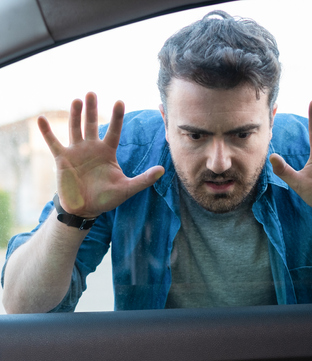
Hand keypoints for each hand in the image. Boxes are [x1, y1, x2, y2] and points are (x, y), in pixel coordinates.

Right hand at [38, 92, 163, 217]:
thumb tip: (163, 170)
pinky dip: (46, 131)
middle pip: (92, 124)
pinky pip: (53, 142)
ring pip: (75, 128)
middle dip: (92, 109)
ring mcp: (76, 151)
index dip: (117, 117)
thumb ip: (144, 179)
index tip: (119, 101)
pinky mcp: (62, 158)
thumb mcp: (127, 189)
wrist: (85, 208)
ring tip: (76, 100)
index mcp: (107, 152)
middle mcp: (91, 147)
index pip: (114, 131)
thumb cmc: (106, 198)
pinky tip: (40, 119)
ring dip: (74, 115)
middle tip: (92, 92)